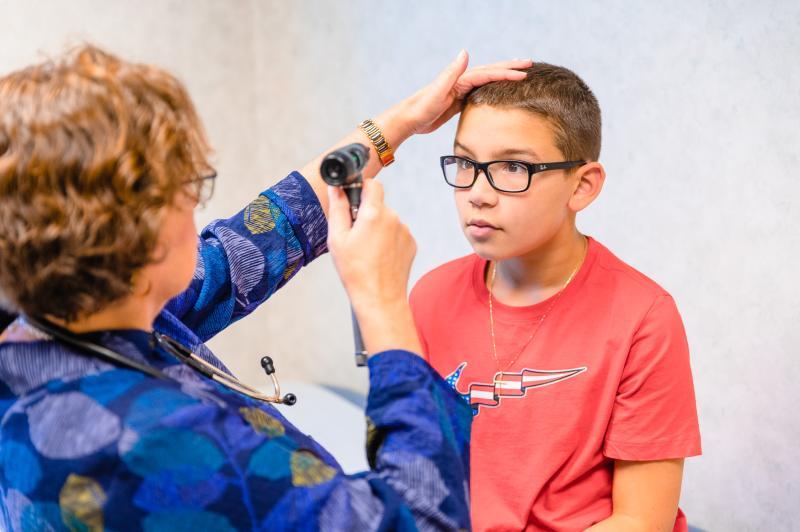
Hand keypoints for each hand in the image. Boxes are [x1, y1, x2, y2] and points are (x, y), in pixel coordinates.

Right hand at [327, 180, 420, 354]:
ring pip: (387, 220)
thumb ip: (338, 208)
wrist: (380, 298)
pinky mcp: (411, 243)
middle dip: (367, 214)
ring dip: (377, 228)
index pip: (372, 184)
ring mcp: (405, 231)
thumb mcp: (337, 238)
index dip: (361, 188)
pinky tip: (379, 257)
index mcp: (374, 214)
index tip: (353, 201)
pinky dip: (388, 240)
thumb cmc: (356, 271)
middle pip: (378, 205)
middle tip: (355, 236)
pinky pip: (396, 233)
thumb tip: (337, 188)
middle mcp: (393, 218)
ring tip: (367, 251)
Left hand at [401, 51, 532, 134]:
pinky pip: (480, 92)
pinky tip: (498, 91)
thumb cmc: (421, 107)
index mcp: (460, 79)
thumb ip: (451, 72)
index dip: (506, 73)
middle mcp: (461, 82)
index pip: (488, 73)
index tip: (524, 73)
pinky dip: (492, 89)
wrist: (409, 119)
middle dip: (510, 68)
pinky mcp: (458, 102)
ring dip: (503, 76)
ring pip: (487, 81)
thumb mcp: (437, 91)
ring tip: (518, 73)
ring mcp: (460, 91)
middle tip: (529, 64)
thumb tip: (465, 52)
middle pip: (490, 72)